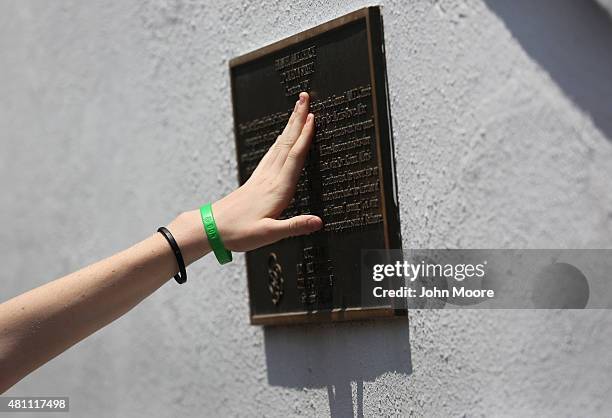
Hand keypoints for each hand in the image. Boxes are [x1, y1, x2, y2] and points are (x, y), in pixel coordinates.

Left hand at [212, 92, 321, 251]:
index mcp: (278, 189)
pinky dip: (280, 141)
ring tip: (297, 110)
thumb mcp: (269, 234)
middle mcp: (270, 178)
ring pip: (279, 145)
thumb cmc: (239, 233)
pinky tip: (281, 138)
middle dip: (297, 119)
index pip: (294, 157)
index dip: (304, 136)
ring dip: (289, 126)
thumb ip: (295, 226)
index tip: (312, 116)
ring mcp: (262, 177)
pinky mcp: (256, 180)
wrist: (212, 229)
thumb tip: (319, 221)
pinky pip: (272, 154)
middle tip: (304, 97)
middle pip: (287, 143)